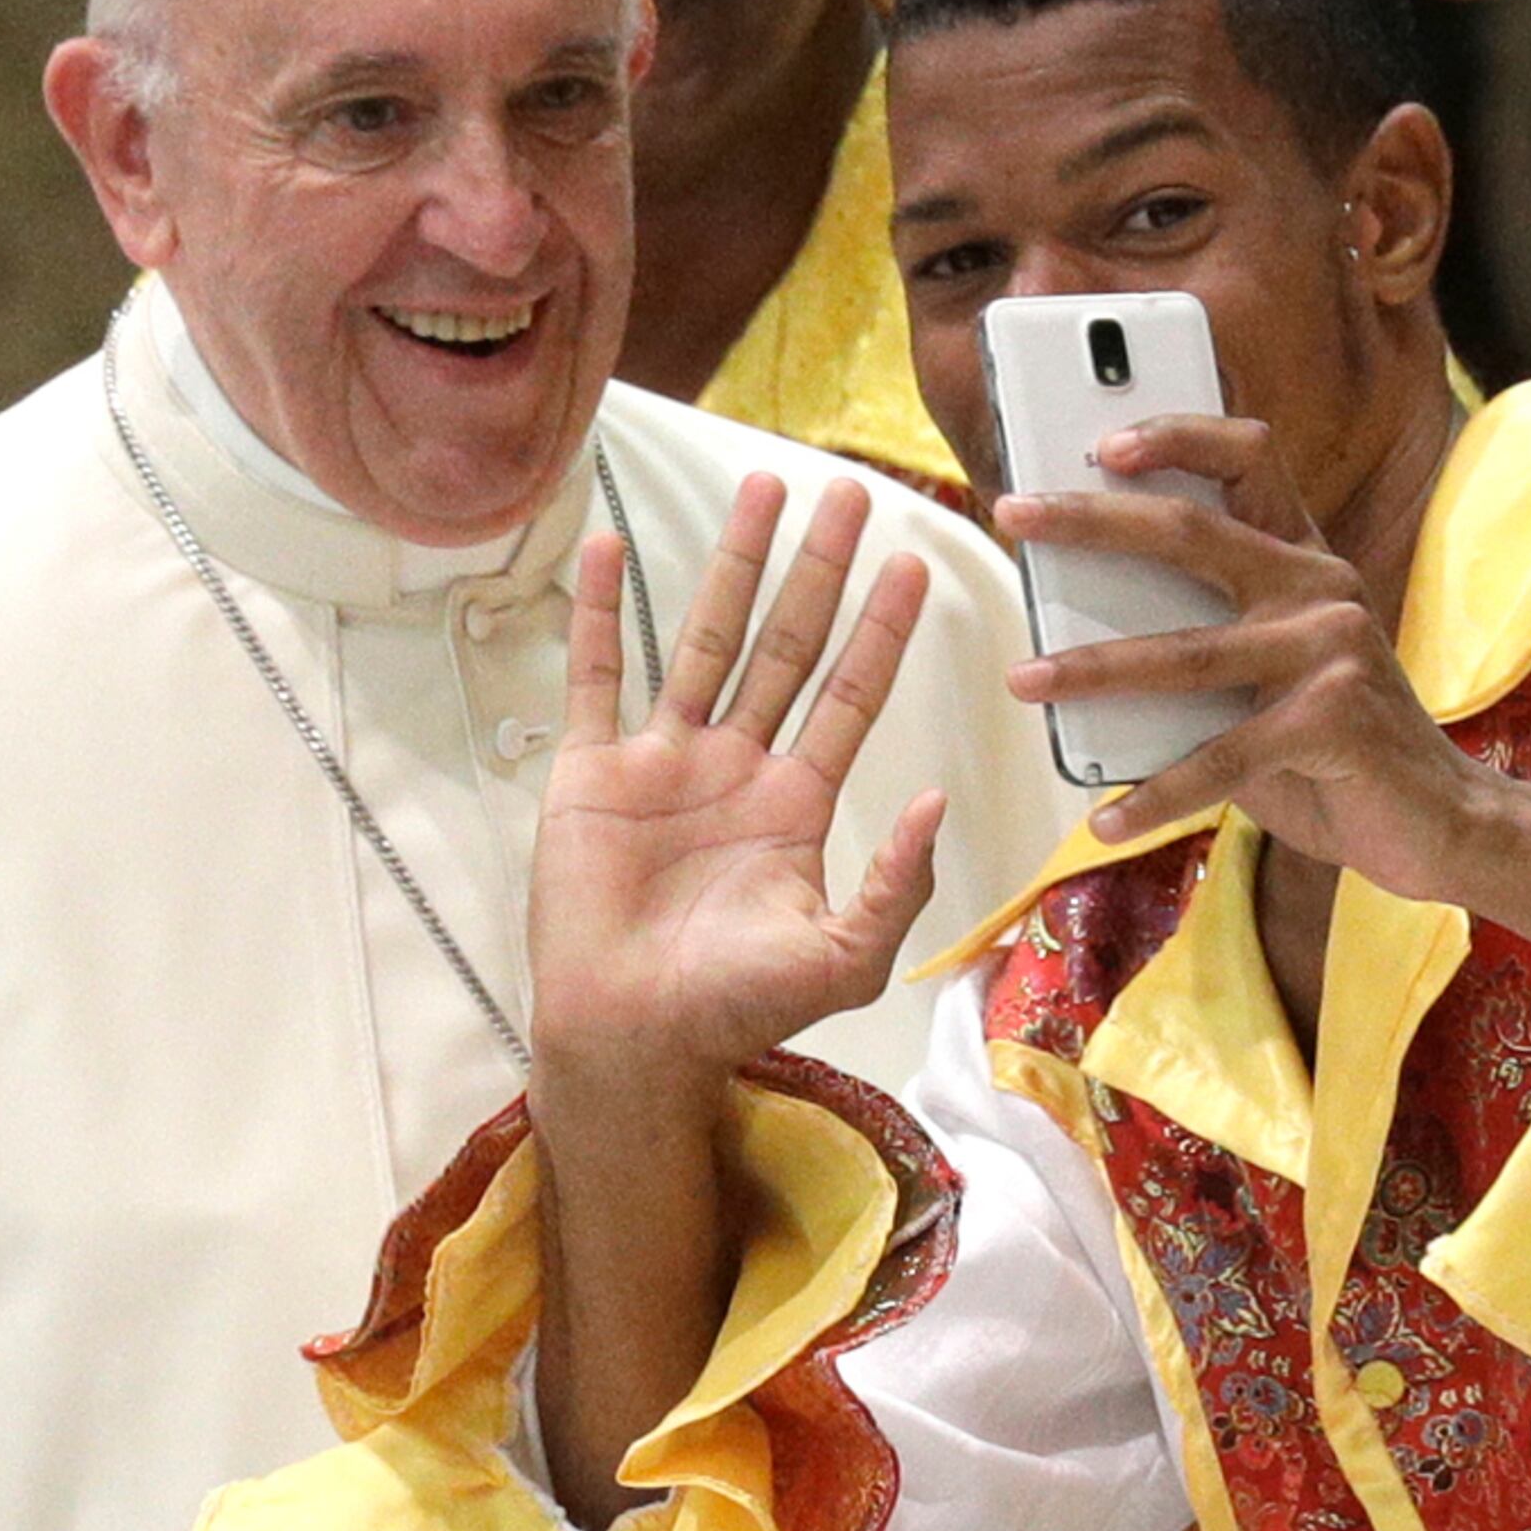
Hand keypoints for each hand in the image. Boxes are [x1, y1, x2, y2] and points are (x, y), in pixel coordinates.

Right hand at [528, 474, 945, 1085]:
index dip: (881, 630)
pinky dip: (595, 612)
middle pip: (786, 643)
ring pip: (703, 638)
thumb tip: (938, 794)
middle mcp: (736, 764)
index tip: (912, 562)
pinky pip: (595, 676)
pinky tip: (604, 546)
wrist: (629, 1042)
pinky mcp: (592, 772)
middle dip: (817, 568)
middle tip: (846, 490)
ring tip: (760, 488)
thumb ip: (896, 883)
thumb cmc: (733, 1011)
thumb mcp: (840, 959)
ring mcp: (663, 761)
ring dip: (733, 565)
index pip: (850, 695)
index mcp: (797, 803)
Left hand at [995, 417, 1488, 901]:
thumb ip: (1198, 645)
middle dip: (1091, 518)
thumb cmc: (1336, 749)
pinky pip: (1218, 759)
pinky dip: (1154, 796)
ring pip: (1185, 652)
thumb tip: (1071, 643)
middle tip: (1013, 514)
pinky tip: (1105, 819)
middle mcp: (1322, 586)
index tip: (1104, 442)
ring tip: (1025, 680)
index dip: (1178, 434)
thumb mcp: (1267, 679)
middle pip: (1190, 530)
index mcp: (1304, 559)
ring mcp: (1332, 649)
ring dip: (1092, 668)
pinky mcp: (1333, 722)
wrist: (1447, 822)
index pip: (1249, 455)